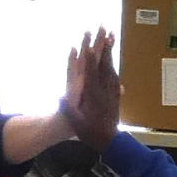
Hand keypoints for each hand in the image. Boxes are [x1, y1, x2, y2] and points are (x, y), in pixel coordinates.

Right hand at [63, 27, 120, 152]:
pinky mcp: (116, 97)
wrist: (111, 142)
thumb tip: (60, 95)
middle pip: (105, 67)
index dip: (90, 60)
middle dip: (105, 49)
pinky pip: (115, 78)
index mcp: (94, 96)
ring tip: (110, 42)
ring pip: (111, 70)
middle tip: (107, 34)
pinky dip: (112, 67)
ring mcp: (112, 93)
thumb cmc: (90, 132)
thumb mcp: (76, 122)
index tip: (90, 46)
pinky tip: (112, 65)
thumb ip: (68, 109)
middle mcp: (104, 91)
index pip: (92, 74)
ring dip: (110, 55)